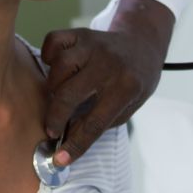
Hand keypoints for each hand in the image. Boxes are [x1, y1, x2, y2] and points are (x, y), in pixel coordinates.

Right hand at [41, 0, 173, 165]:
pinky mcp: (80, 33)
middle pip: (69, 95)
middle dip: (55, 118)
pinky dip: (48, 56)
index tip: (59, 160)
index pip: (95, 123)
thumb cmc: (134, 82)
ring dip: (53, 86)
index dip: (75, 145)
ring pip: (59, 67)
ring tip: (59, 94)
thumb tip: (65, 141)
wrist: (143, 44)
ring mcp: (93, 45)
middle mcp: (109, 64)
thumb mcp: (127, 107)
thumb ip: (98, 123)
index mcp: (127, 88)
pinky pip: (53, 42)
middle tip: (52, 129)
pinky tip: (56, 67)